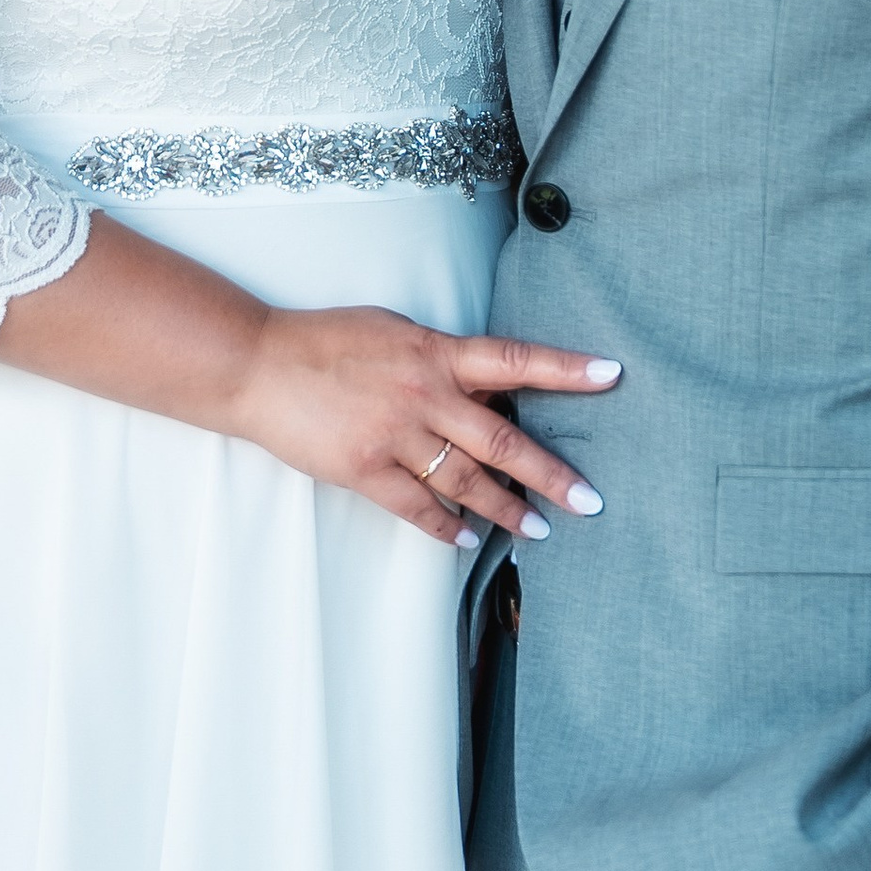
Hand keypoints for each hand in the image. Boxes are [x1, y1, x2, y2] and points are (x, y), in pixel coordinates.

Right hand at [229, 310, 618, 549]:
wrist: (257, 364)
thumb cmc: (325, 341)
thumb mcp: (394, 330)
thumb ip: (440, 356)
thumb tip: (485, 380)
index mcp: (436, 353)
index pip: (516, 361)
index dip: (567, 369)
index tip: (612, 375)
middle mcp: (425, 395)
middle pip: (504, 441)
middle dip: (552, 475)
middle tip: (590, 501)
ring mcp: (396, 435)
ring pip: (467, 482)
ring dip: (507, 510)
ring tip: (539, 531)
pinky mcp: (365, 469)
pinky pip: (416, 507)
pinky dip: (444, 527)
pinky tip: (466, 539)